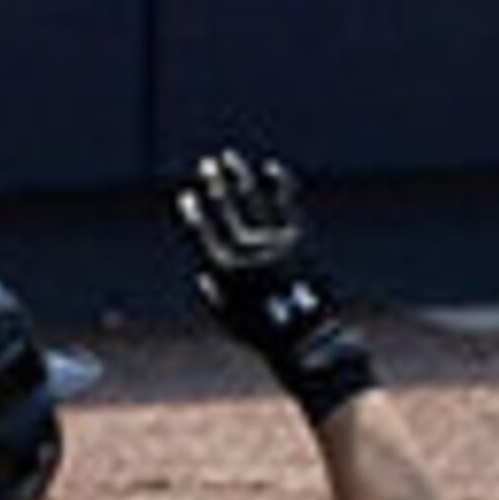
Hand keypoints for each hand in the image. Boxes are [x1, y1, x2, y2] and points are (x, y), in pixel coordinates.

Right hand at [176, 148, 379, 419]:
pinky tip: (273, 168)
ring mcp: (273, 243)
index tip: (188, 198)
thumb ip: (213, 299)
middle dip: (214, 185)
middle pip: (224, 208)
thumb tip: (201, 277)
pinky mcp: (300, 241)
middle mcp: (246, 252)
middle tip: (206, 166)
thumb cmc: (269, 338)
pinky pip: (287, 205)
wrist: (310, 342)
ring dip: (238, 176)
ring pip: (251, 199)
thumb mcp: (230, 323)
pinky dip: (280, 185)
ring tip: (229, 158)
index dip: (193, 213)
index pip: (201, 232)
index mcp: (223, 270)